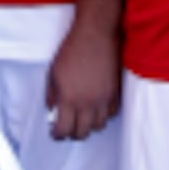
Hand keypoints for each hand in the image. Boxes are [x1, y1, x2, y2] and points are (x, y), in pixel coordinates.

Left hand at [45, 16, 121, 139]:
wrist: (96, 34)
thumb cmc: (72, 50)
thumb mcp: (53, 73)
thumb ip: (52, 95)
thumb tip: (53, 110)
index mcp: (69, 99)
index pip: (64, 130)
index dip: (58, 135)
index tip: (56, 133)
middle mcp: (87, 103)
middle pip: (82, 133)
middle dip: (73, 133)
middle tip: (69, 127)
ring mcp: (104, 99)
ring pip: (99, 126)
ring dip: (90, 124)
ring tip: (84, 117)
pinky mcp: (116, 92)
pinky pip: (112, 113)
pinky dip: (104, 114)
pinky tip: (98, 107)